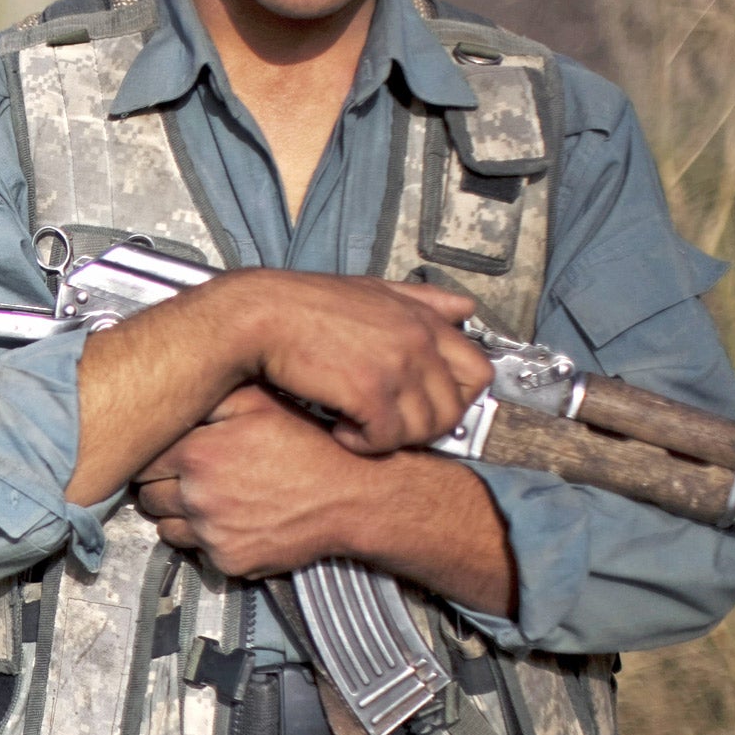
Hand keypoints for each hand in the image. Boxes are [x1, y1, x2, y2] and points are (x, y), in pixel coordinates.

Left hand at [135, 386, 370, 576]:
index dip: (156, 456)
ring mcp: (211, 534)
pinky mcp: (228, 562)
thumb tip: (174, 397)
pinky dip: (208, 540)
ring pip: (166, 529)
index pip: (143, 460)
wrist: (353, 496)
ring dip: (180, 516)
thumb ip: (210, 399)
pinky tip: (234, 520)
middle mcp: (197, 497)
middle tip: (192, 477)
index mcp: (197, 454)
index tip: (170, 455)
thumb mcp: (260, 402)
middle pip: (148, 497)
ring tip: (213, 499)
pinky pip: (198, 552)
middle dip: (164, 486)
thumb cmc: (310, 446)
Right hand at [211, 269, 492, 453]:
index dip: (455, 399)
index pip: (477, 371)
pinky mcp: (369, 393)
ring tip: (358, 425)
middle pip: (454, 409)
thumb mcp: (370, 290)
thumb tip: (464, 306)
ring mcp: (397, 367)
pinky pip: (386, 440)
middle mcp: (418, 342)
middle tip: (387, 425)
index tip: (424, 409)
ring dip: (390, 438)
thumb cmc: (303, 306)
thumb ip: (421, 300)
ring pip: (423, 430)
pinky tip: (339, 429)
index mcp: (422, 319)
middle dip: (422, 427)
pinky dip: (362, 444)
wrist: (257, 317)